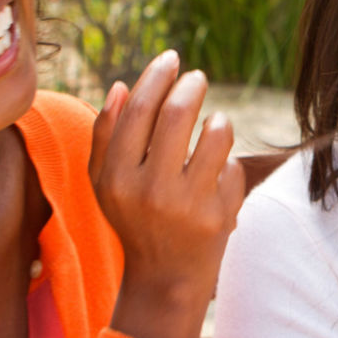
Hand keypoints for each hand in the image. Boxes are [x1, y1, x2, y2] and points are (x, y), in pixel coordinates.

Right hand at [90, 49, 244, 337]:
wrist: (165, 278)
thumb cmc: (135, 218)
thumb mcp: (106, 183)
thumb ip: (106, 135)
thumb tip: (121, 86)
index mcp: (116, 177)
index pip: (138, 110)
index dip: (157, 76)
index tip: (172, 59)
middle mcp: (149, 190)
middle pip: (177, 114)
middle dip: (191, 86)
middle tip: (197, 77)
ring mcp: (187, 205)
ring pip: (215, 133)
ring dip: (218, 120)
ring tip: (213, 124)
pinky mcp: (218, 217)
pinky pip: (231, 167)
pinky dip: (226, 161)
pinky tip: (215, 175)